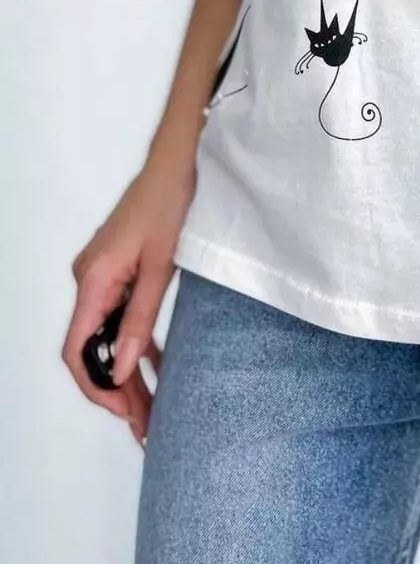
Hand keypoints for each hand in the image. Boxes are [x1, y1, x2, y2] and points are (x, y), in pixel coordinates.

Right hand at [61, 154, 195, 446]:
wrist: (175, 162)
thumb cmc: (169, 203)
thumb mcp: (161, 267)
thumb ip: (140, 318)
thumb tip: (121, 370)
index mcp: (93, 280)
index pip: (77, 349)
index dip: (96, 386)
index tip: (123, 411)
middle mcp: (90, 280)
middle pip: (93, 346)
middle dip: (116, 388)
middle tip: (144, 422)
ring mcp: (103, 274)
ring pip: (108, 333)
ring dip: (127, 368)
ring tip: (151, 406)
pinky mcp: (119, 268)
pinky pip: (120, 313)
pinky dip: (134, 339)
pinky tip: (156, 363)